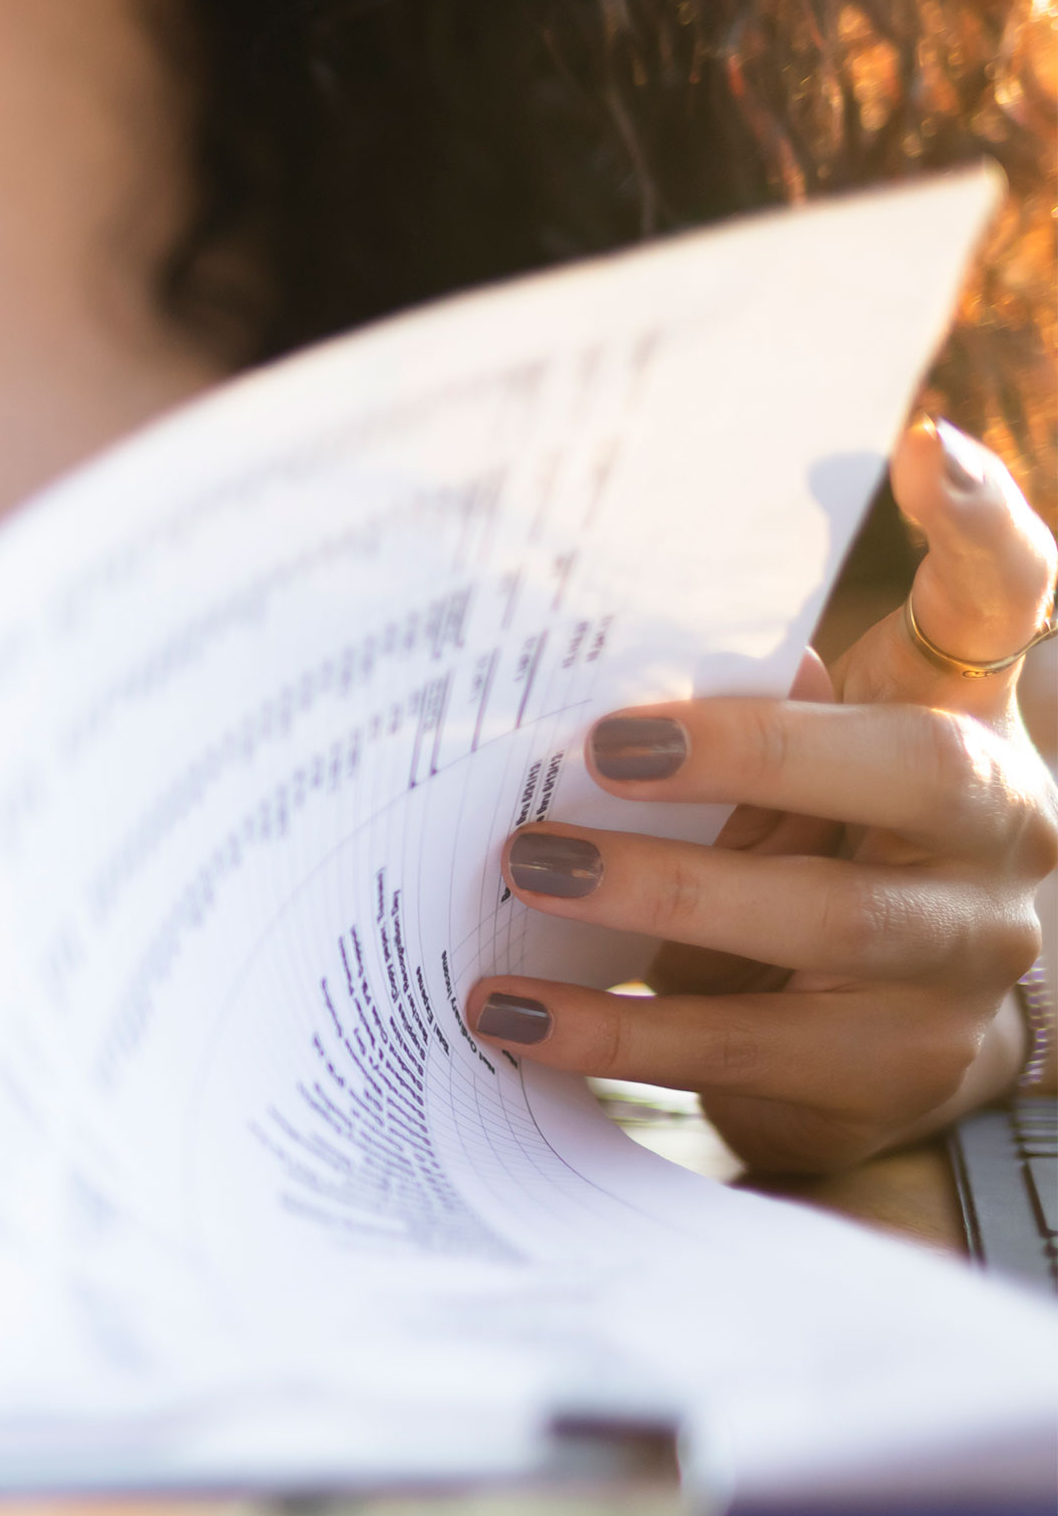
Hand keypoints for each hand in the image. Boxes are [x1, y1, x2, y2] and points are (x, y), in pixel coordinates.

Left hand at [464, 418, 1057, 1172]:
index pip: (1003, 605)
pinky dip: (614, 1029)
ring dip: (661, 894)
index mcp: (964, 725)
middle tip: (603, 747)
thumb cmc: (814, 867)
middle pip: (916, 773)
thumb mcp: (797, 781)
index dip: (980, 525)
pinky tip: (511, 1013)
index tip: (920, 446)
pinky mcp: (894, 1070)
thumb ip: (748, 715)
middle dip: (757, 754)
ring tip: (529, 869)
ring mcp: (963, 955)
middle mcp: (1000, 830)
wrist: (885, 1058)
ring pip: (829, 922)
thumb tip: (592, 665)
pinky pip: (741, 1047)